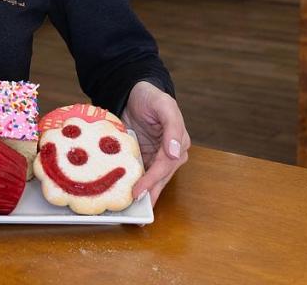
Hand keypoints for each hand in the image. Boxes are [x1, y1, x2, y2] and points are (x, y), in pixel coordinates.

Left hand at [121, 81, 190, 206]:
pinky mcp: (144, 157)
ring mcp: (157, 157)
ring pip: (153, 180)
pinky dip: (136, 185)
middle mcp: (171, 153)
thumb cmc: (151, 97)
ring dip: (145, 195)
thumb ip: (172, 127)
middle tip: (137, 211)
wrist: (134, 93)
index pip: (165, 166)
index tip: (139, 191)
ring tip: (135, 213)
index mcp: (180, 142)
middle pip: (161, 177)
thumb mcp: (164, 106)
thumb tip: (176, 153)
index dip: (152, 180)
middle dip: (150, 194)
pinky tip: (127, 197)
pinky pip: (142, 173)